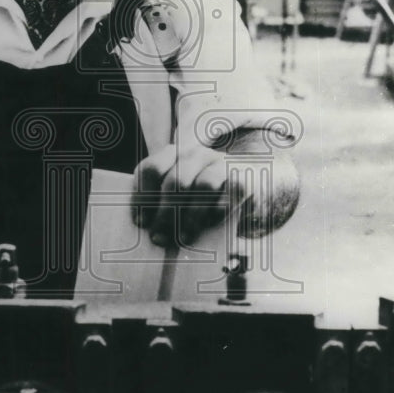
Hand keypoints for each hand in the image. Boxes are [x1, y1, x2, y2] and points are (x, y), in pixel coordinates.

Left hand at [131, 131, 298, 247]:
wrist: (252, 186)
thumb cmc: (207, 197)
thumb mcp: (183, 196)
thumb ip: (166, 205)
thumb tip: (152, 232)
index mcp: (174, 155)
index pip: (151, 168)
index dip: (143, 197)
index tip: (141, 222)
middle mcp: (196, 154)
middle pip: (175, 181)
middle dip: (165, 213)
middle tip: (159, 238)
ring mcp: (220, 162)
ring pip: (202, 186)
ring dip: (191, 216)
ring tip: (184, 238)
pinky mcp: (243, 175)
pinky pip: (230, 192)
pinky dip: (218, 210)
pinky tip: (211, 224)